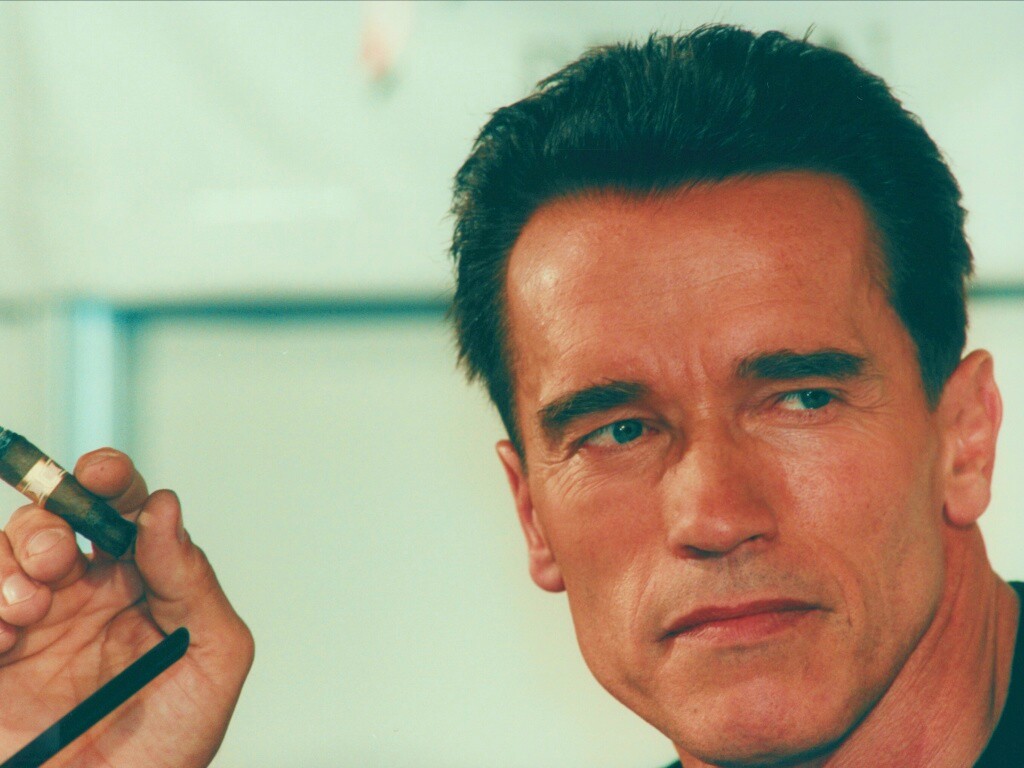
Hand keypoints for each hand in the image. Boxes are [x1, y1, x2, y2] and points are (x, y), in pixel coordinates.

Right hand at [0, 448, 253, 766]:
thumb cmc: (170, 743)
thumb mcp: (211, 660)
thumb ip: (195, 582)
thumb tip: (166, 510)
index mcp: (142, 584)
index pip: (125, 510)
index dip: (111, 479)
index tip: (102, 473)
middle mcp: (84, 594)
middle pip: (55, 519)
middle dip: (51, 520)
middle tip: (59, 559)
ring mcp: (31, 623)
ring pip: (6, 550)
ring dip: (11, 562)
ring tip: (27, 606)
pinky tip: (4, 636)